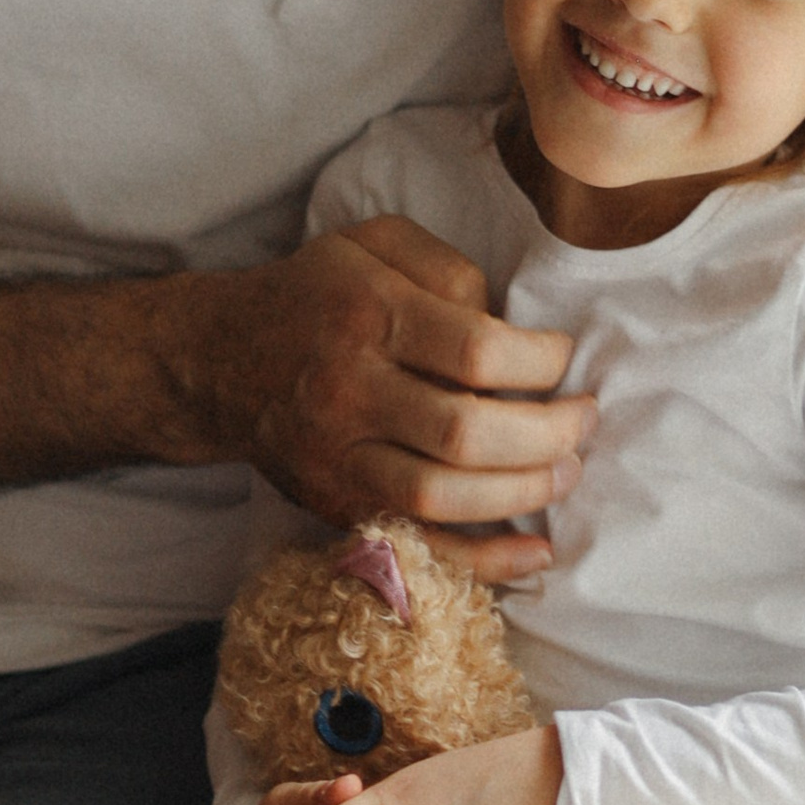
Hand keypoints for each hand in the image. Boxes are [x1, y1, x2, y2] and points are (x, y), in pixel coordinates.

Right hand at [178, 217, 591, 585]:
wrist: (220, 360)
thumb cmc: (317, 294)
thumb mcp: (373, 243)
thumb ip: (447, 268)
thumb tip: (507, 326)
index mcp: (369, 315)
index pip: (476, 351)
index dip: (541, 362)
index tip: (564, 359)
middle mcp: (351, 390)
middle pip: (466, 432)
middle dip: (547, 435)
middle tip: (583, 422)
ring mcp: (339, 457)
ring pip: (442, 496)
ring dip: (523, 493)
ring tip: (566, 473)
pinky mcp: (336, 504)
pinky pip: (417, 546)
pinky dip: (483, 561)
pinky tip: (536, 553)